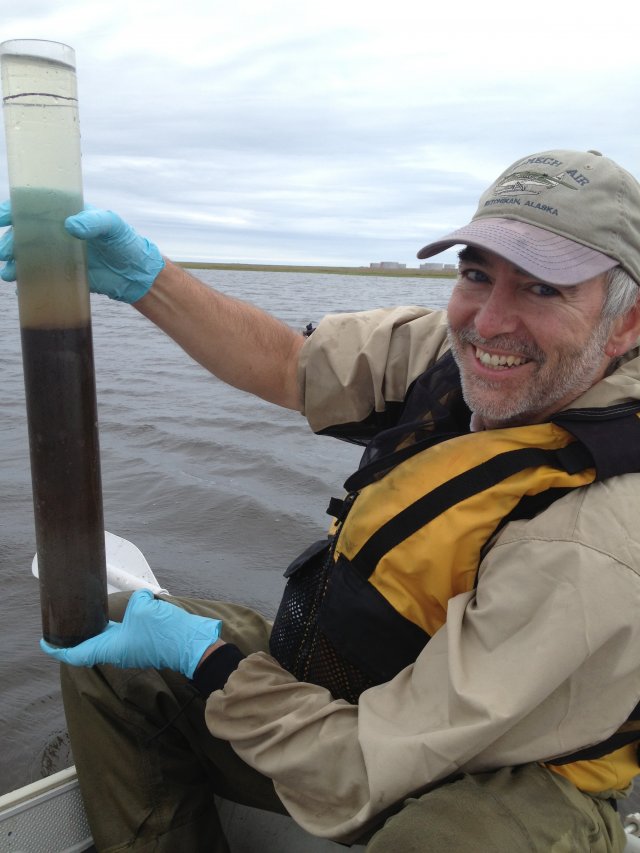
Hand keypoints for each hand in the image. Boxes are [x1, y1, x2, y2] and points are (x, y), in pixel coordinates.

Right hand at [0, 200, 164, 301]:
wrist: (135, 274)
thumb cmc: (124, 242)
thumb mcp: (112, 226)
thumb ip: (94, 222)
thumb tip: (70, 225)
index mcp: (65, 213)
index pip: (33, 207)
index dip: (13, 209)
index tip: (2, 217)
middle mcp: (56, 233)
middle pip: (24, 234)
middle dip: (9, 242)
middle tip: (3, 252)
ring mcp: (57, 255)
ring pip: (27, 257)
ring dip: (14, 264)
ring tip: (9, 273)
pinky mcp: (61, 275)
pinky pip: (39, 277)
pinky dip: (27, 283)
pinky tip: (20, 288)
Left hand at [40, 589, 221, 678]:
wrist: (193, 646)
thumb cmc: (164, 632)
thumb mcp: (143, 608)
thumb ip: (134, 601)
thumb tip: (138, 600)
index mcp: (111, 648)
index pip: (77, 653)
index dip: (58, 649)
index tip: (45, 644)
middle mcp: (119, 653)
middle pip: (90, 647)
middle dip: (76, 638)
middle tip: (66, 625)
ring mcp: (132, 651)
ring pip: (107, 642)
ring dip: (96, 633)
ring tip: (87, 617)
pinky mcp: (144, 646)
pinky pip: (122, 638)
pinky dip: (113, 629)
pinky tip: (117, 616)